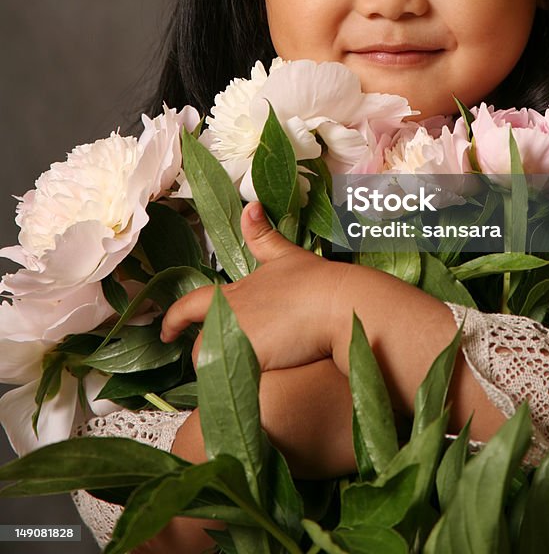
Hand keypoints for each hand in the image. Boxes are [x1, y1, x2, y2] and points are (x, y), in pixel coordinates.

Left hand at [160, 202, 349, 372]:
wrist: (337, 304)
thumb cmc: (316, 281)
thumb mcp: (286, 254)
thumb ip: (262, 237)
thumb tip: (250, 207)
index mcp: (234, 292)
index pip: (191, 304)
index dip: (174, 319)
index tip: (166, 331)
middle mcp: (227, 315)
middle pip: (200, 344)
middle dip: (208, 353)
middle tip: (222, 360)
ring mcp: (236, 339)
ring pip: (214, 364)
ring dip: (225, 369)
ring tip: (247, 372)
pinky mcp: (250, 360)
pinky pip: (230, 381)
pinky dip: (237, 385)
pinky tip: (255, 384)